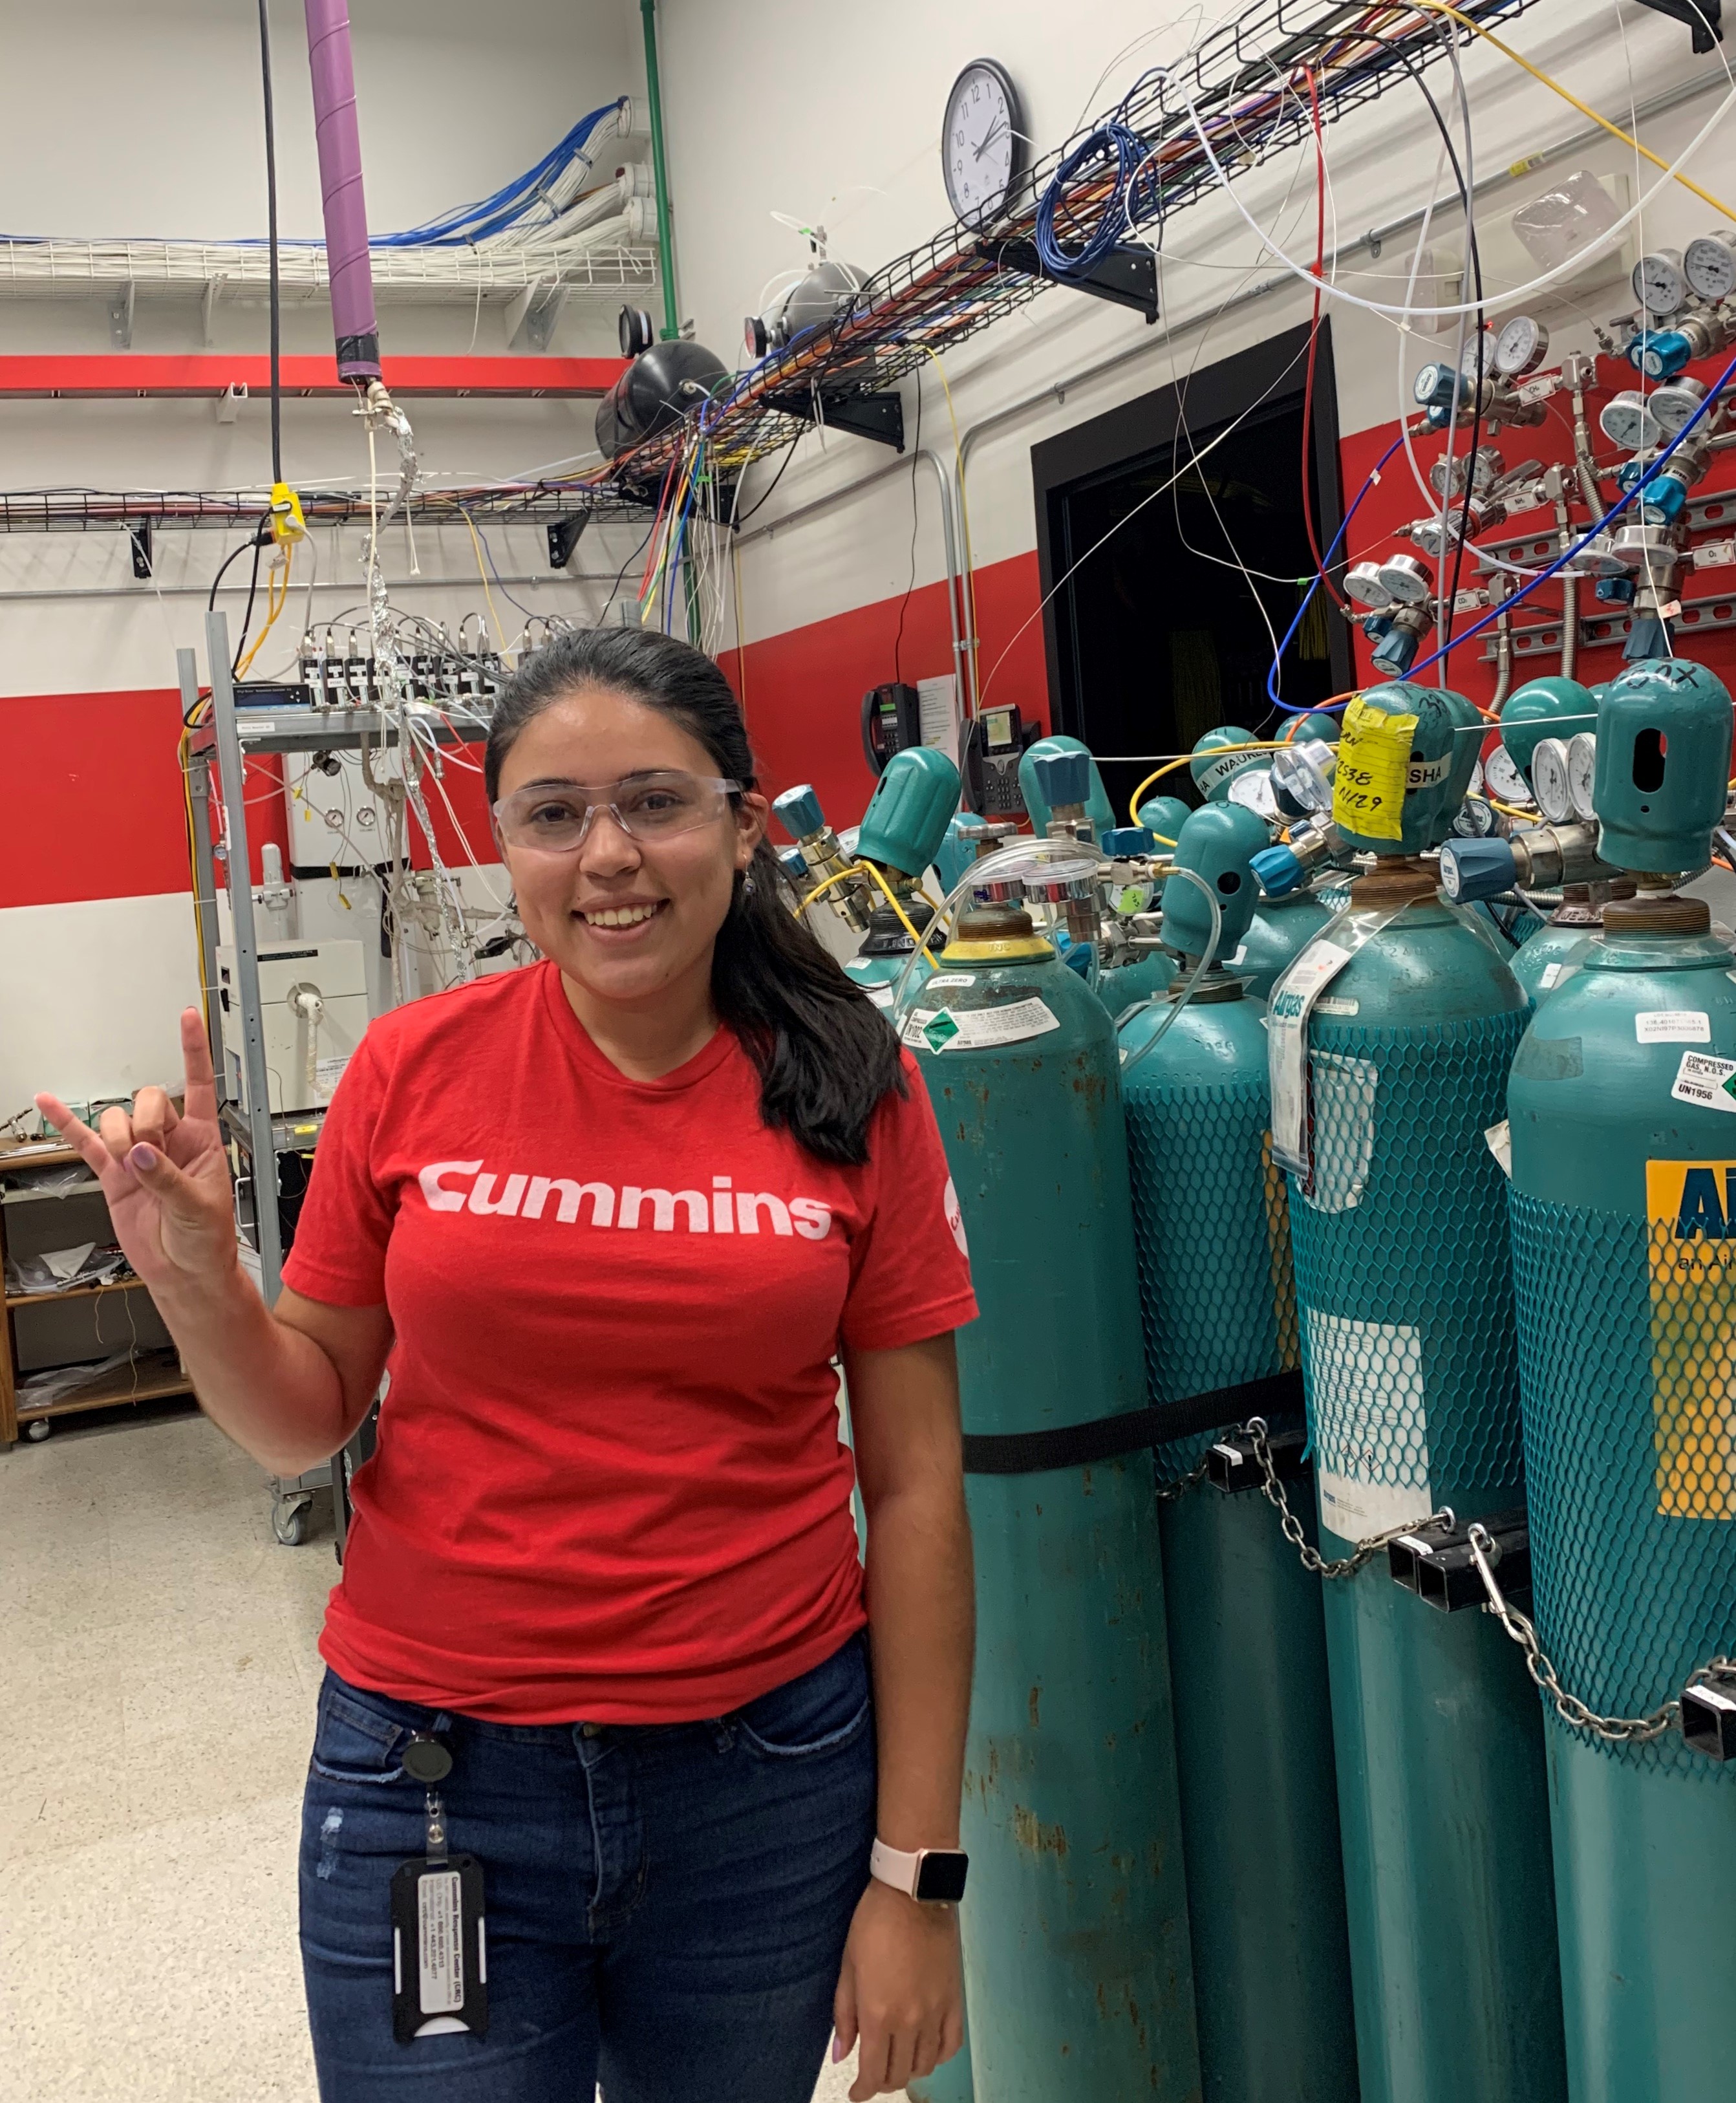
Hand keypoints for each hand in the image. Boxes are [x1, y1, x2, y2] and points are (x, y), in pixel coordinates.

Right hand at [36, 1007, 238, 1297]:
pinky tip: (50, 1104)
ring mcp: (137, 1155)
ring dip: (116, 1139)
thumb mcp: (199, 1207)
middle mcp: (169, 1141)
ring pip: (116, 1121)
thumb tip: (139, 1154)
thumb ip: (168, 1178)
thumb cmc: (207, 1239)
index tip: (189, 1017)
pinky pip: (86, 1142)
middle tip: (147, 1154)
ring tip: (129, 1168)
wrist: (185, 1271)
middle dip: (142, 1121)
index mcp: (201, 1140)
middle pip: (146, 1100)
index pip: (197, 1085)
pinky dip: (66, 1123)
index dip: (194, 1051)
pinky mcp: (113, 1174)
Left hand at [832, 1879, 963, 2098]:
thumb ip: (844, 2014)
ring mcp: (936, 2013)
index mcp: (877, 2014)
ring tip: (897, 2061)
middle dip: (882, 2081)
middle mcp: (909, 2021)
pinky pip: (950, 2045)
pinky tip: (926, 2051)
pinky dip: (938, 2057)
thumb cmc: (873, 1923)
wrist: (914, 1893)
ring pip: (925, 2065)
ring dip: (908, 2071)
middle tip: (872, 2074)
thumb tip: (841, 2055)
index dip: (862, 2090)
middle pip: (898, 2074)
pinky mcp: (955, 2001)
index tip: (856, 2092)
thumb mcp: (848, 1965)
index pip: (872, 2072)